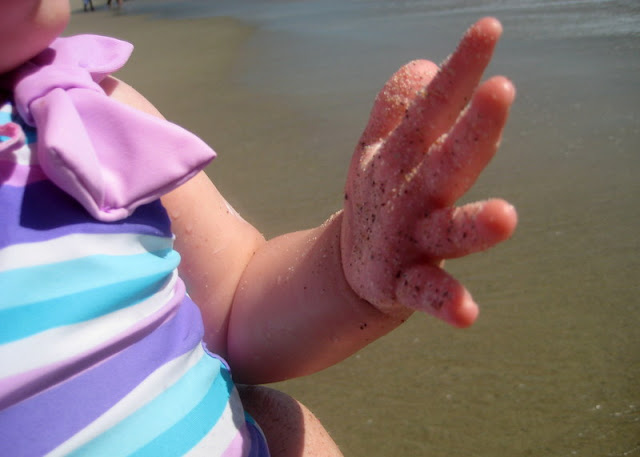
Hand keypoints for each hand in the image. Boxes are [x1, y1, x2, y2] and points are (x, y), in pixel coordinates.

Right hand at [341, 17, 516, 326]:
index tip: (489, 31)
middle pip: (443, 160)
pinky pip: (426, 294)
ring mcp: (406, 240)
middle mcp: (405, 195)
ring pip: (443, 231)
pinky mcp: (405, 284)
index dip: (459, 71)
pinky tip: (468, 314)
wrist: (353, 266)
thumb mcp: (380, 149)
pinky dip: (445, 303)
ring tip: (505, 216)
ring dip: (470, 226)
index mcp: (401, 157)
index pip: (432, 108)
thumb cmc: (379, 199)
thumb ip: (400, 105)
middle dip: (470, 129)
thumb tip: (425, 64)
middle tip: (500, 91)